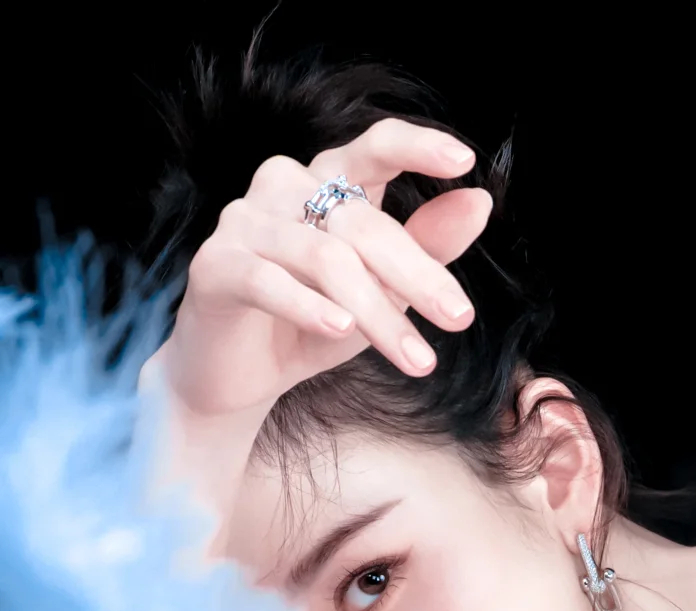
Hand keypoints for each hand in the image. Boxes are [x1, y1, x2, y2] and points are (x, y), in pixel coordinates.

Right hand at [145, 118, 492, 424]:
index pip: (373, 148)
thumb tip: (478, 203)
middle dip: (417, 275)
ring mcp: (243, 221)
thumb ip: (425, 248)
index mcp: (326, 182)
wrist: (239, 377)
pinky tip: (342, 331)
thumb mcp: (380, 292)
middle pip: (362, 222)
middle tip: (459, 319)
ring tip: (417, 360)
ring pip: (324, 258)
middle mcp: (282, 186)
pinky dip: (309, 307)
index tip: (464, 161)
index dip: (416, 146)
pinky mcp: (214, 266)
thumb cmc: (313, 326)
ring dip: (377, 313)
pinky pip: (268, 281)